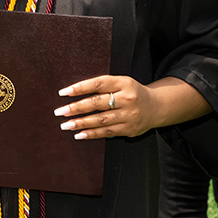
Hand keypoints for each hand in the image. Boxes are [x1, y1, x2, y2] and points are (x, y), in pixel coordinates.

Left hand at [53, 75, 210, 139]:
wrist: (157, 107)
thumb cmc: (131, 92)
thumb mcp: (121, 82)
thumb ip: (102, 86)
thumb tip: (74, 92)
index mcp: (123, 83)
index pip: (98, 84)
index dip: (79, 88)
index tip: (63, 93)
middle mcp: (127, 99)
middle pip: (98, 103)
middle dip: (76, 108)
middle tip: (59, 112)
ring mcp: (129, 115)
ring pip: (101, 120)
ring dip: (81, 123)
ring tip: (66, 125)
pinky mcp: (129, 129)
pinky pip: (107, 132)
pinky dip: (92, 134)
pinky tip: (79, 135)